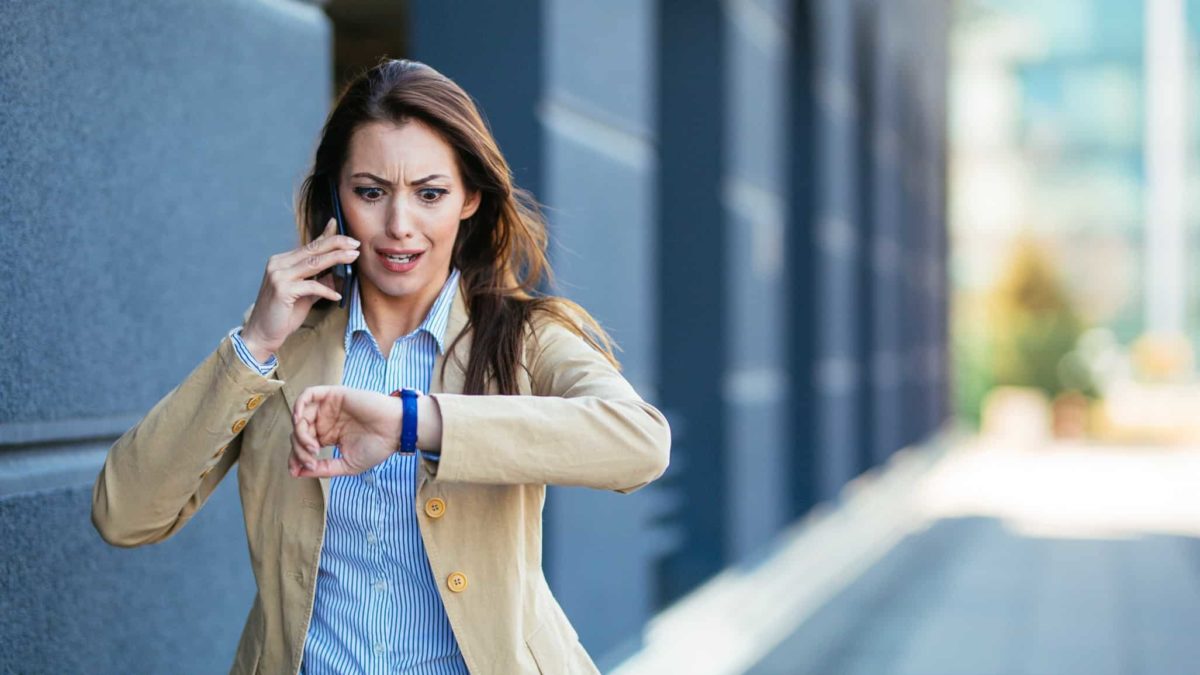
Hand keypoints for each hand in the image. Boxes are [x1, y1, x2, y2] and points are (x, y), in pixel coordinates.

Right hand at [241, 218, 360, 359]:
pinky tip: (337, 296)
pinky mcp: (282, 290)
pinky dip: (327, 290)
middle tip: (355, 242)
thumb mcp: (305, 295)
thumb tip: (337, 272)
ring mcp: (278, 276)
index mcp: (282, 262)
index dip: (327, 236)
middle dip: (336, 244)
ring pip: (313, 263)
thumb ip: (319, 281)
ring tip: (353, 256)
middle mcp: (278, 264)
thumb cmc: (283, 314)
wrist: (262, 334)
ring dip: (336, 258)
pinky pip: (311, 286)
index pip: (309, 246)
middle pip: (313, 250)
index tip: (342, 228)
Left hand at [289, 385, 403, 477]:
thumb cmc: (377, 447)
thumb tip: (299, 472)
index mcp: (329, 436)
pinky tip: (299, 420)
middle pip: (299, 433)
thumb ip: (324, 468)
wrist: (396, 431)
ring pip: (301, 417)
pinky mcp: (333, 395)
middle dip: (299, 449)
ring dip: (300, 433)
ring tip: (312, 446)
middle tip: (312, 459)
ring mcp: (328, 407)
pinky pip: (309, 394)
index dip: (295, 458)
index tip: (295, 471)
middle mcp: (326, 421)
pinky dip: (299, 405)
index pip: (304, 445)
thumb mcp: (346, 464)